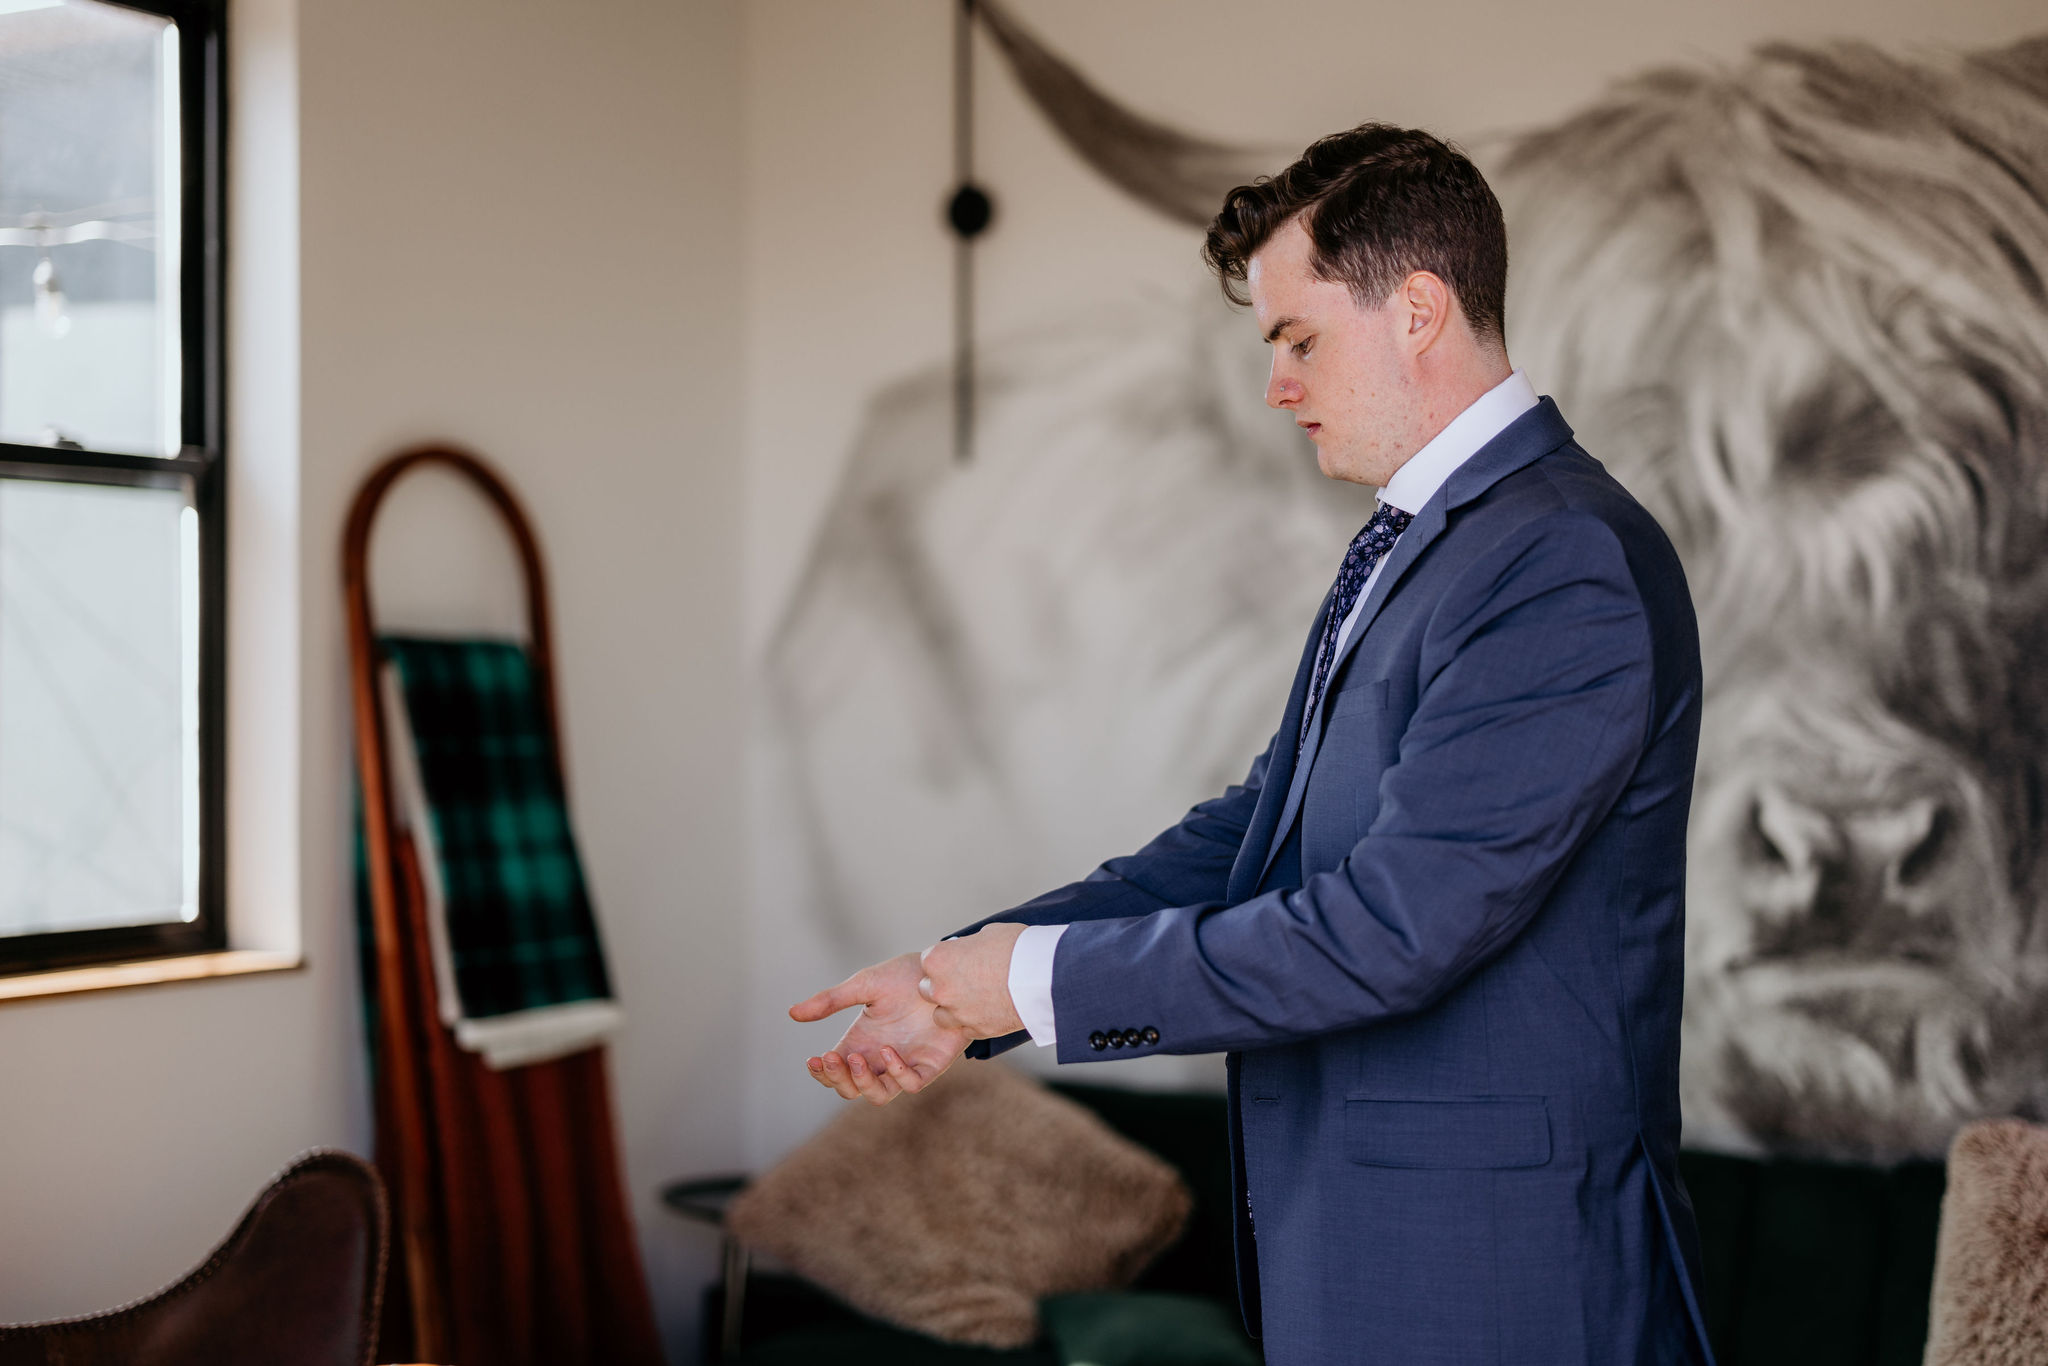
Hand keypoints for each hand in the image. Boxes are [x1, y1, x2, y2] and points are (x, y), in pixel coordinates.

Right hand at [790, 951, 971, 1105]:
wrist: (945, 969)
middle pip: (851, 1089)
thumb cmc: (906, 976)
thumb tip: (792, 1014)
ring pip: (878, 1095)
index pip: (834, 1072)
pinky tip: (888, 1051)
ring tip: (855, 1059)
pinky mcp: (930, 1064)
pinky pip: (911, 1084)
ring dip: (863, 1083)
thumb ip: (831, 1000)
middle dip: (838, 1079)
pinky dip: (897, 1074)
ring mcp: (905, 1063)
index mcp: (861, 1042)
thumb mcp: (864, 985)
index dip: (822, 1073)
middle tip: (833, 1057)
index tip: (814, 1059)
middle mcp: (880, 1058)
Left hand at [917, 923, 1026, 1038]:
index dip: (944, 959)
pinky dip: (973, 1022)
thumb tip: (970, 950)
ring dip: (952, 1008)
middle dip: (942, 985)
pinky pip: (965, 1029)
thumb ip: (970, 946)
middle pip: (927, 990)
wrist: (1043, 977)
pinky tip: (988, 1011)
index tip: (957, 960)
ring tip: (974, 999)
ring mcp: (958, 1013)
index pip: (928, 960)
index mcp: (939, 960)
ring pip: (941, 1015)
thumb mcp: (988, 934)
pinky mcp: (976, 1030)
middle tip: (964, 980)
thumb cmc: (1018, 949)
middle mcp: (941, 989)